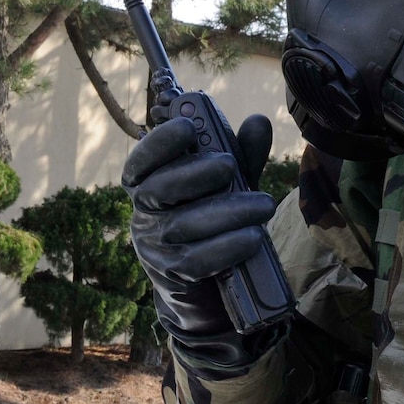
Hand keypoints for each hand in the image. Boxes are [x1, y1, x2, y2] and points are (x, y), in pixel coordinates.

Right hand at [125, 112, 278, 372]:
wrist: (208, 281)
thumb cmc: (213, 217)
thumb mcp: (227, 184)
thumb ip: (241, 155)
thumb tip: (258, 122)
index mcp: (148, 184)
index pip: (140, 161)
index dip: (158, 143)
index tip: (187, 129)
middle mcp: (144, 213)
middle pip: (158, 189)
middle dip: (195, 173)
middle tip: (230, 166)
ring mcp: (153, 245)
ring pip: (183, 224)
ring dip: (227, 212)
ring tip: (263, 205)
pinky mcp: (172, 273)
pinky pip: (197, 260)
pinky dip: (228, 247)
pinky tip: (253, 237)